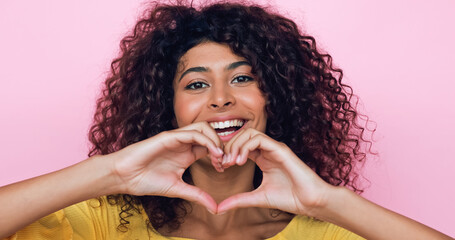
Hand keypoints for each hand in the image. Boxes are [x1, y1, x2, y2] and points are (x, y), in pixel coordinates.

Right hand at [106, 122, 223, 212]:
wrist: (124, 177)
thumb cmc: (146, 181)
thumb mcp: (178, 189)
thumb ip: (197, 195)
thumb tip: (216, 208)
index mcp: (187, 153)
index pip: (211, 146)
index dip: (221, 155)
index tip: (224, 169)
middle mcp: (184, 143)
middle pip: (211, 133)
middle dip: (222, 146)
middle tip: (224, 163)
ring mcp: (177, 138)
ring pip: (204, 128)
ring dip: (216, 140)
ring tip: (219, 157)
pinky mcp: (169, 137)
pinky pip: (192, 133)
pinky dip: (206, 141)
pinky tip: (212, 154)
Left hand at [217, 128, 333, 215]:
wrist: (309, 202)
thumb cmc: (288, 198)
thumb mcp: (257, 198)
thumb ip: (239, 200)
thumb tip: (219, 209)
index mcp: (262, 158)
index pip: (240, 145)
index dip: (228, 152)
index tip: (221, 167)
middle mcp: (268, 150)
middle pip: (242, 135)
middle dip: (229, 147)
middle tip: (223, 163)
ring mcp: (274, 148)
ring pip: (250, 133)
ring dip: (236, 145)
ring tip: (232, 162)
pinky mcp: (281, 149)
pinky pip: (259, 138)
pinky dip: (246, 146)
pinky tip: (241, 161)